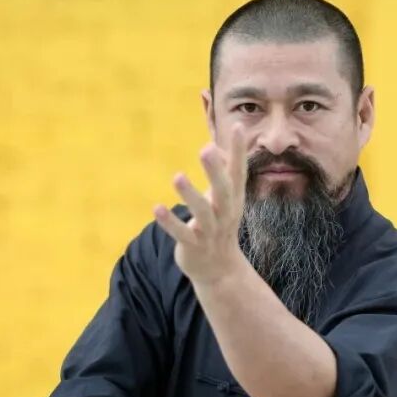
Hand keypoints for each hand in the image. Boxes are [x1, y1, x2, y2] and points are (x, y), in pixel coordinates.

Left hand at [154, 125, 247, 284]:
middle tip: (206, 149)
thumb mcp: (225, 198)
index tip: (238, 127)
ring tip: (178, 176)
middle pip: (223, 190)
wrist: (220, 270)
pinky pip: (182, 234)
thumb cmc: (220, 224)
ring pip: (202, 212)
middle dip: (215, 171)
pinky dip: (170, 222)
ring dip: (190, 195)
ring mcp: (210, 231)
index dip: (239, 151)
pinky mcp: (193, 245)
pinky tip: (157, 208)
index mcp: (233, 199)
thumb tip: (215, 144)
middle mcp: (225, 213)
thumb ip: (222, 172)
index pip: (238, 171)